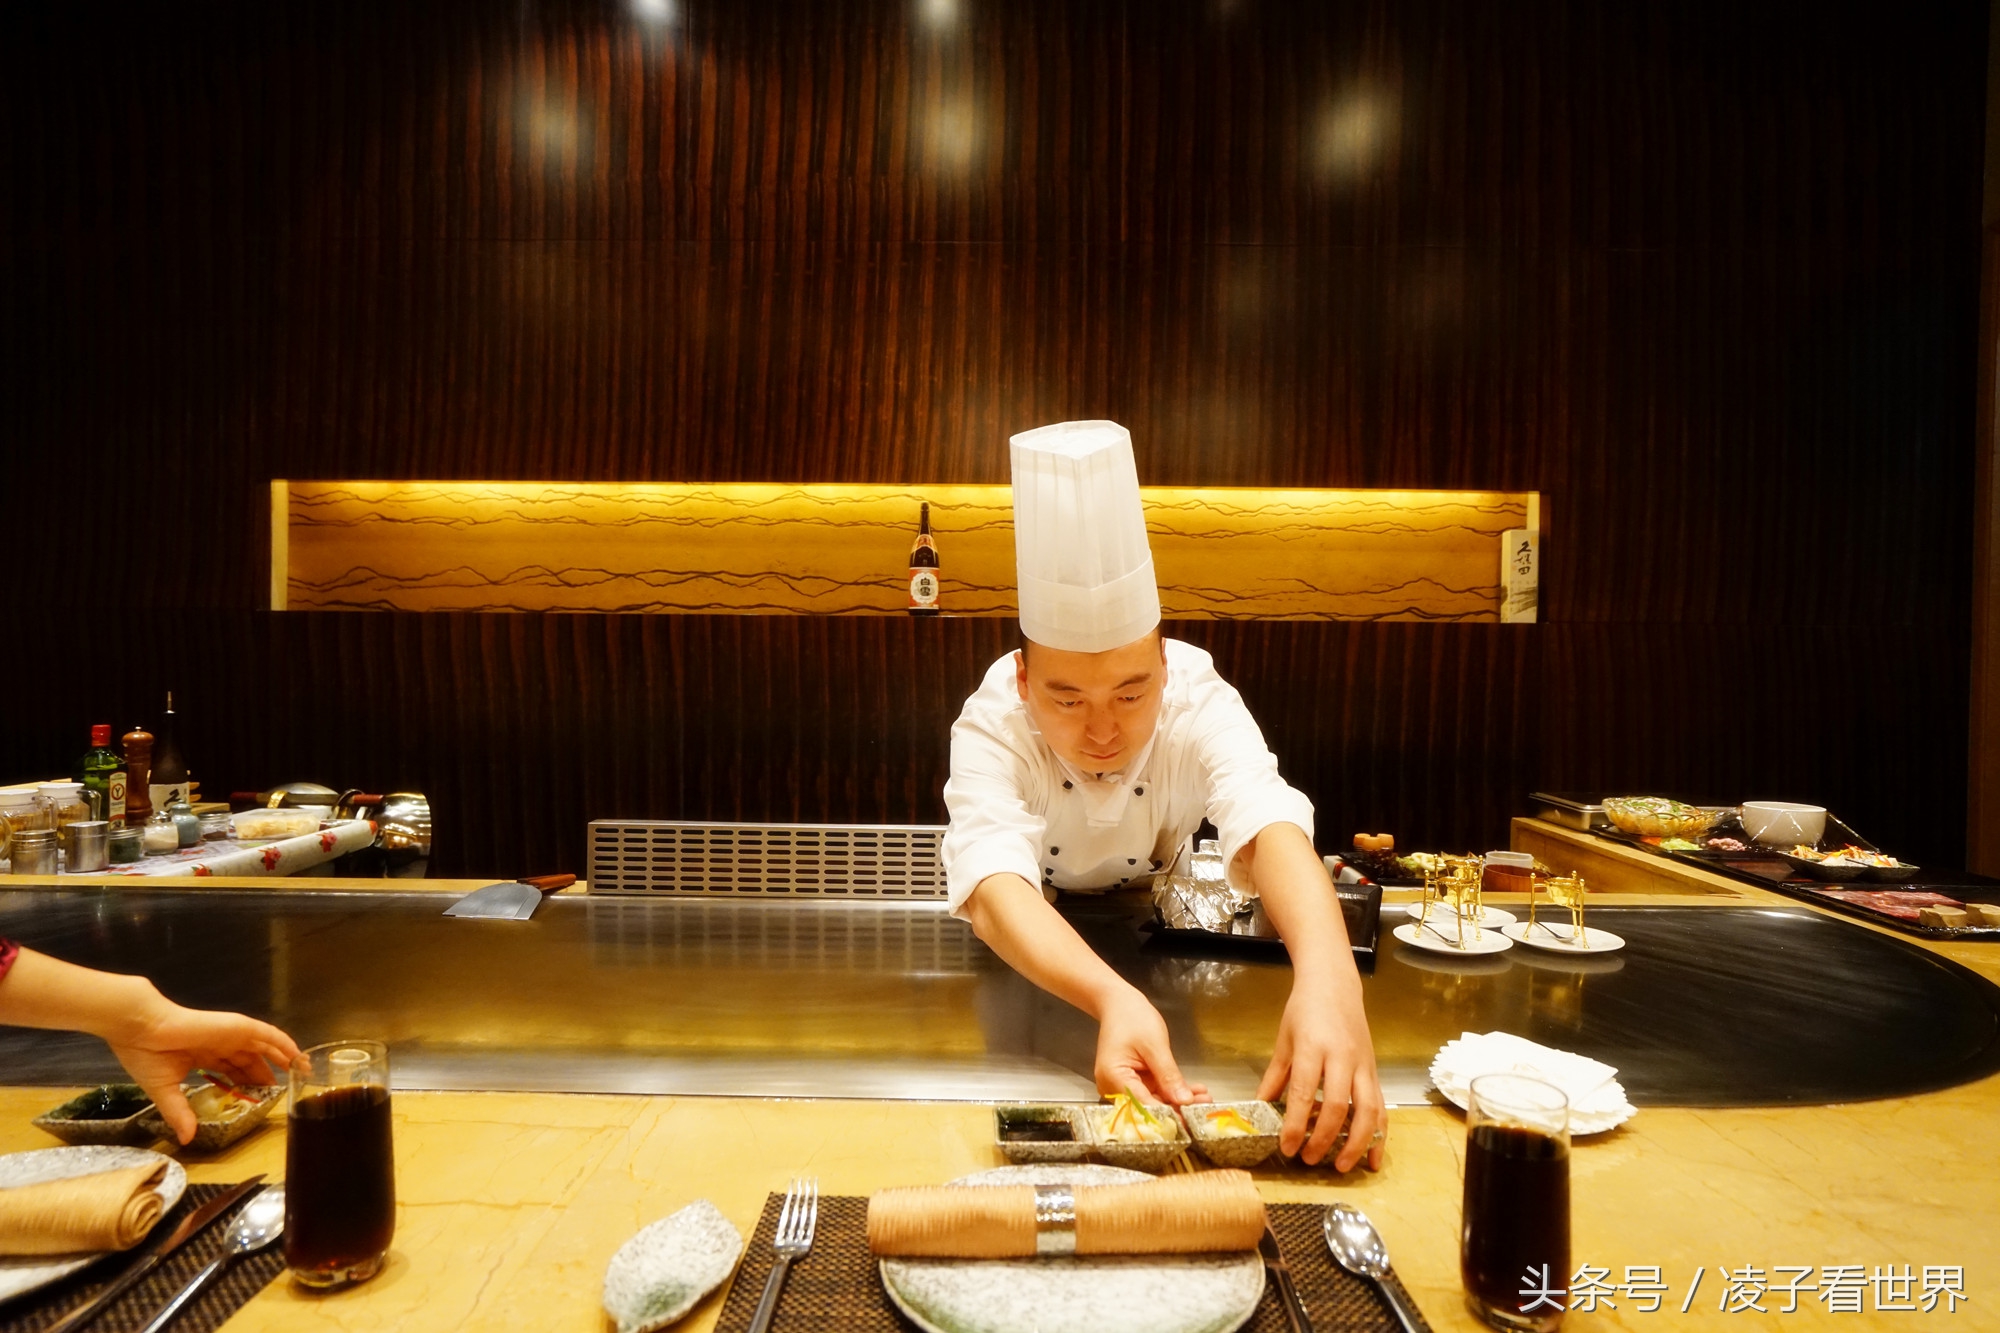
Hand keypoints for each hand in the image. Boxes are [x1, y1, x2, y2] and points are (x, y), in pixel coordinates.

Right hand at [110, 995, 300, 1144]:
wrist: (140, 1029)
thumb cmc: (146, 1054)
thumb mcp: (165, 1091)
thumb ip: (180, 1113)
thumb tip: (187, 1140)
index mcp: (201, 1055)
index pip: (231, 1071)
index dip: (244, 1085)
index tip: (255, 1100)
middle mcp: (219, 1044)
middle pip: (249, 1062)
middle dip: (264, 1077)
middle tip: (279, 1093)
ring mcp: (229, 1035)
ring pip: (263, 1047)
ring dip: (283, 1058)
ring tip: (299, 1073)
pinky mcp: (237, 1027)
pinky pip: (267, 1035)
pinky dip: (284, 1043)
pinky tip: (296, 1055)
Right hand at [1094, 987, 1208, 1106]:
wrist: (1119, 1003)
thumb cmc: (1133, 1018)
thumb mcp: (1155, 1045)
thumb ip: (1168, 1075)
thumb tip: (1185, 1101)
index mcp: (1113, 1078)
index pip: (1143, 1106)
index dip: (1168, 1116)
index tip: (1191, 1120)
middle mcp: (1114, 1087)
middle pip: (1148, 1106)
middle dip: (1177, 1108)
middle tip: (1204, 1107)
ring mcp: (1122, 1085)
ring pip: (1153, 1100)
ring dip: (1178, 1099)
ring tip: (1204, 1098)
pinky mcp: (1132, 1082)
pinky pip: (1153, 1091)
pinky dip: (1171, 1090)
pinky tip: (1193, 1090)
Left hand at [1256, 976, 1384, 1170]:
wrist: (1335, 984)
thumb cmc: (1305, 1009)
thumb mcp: (1284, 1040)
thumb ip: (1275, 1076)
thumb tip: (1261, 1108)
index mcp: (1314, 1047)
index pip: (1304, 1092)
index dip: (1296, 1123)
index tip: (1286, 1147)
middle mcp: (1342, 1057)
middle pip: (1338, 1105)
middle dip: (1324, 1138)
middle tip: (1308, 1159)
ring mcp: (1363, 1065)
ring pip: (1368, 1109)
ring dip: (1357, 1143)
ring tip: (1341, 1167)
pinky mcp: (1375, 1071)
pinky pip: (1382, 1107)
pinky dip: (1380, 1134)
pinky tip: (1373, 1157)